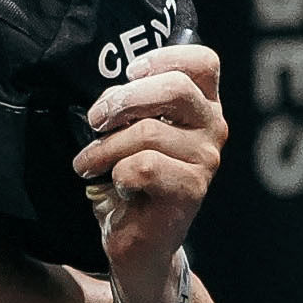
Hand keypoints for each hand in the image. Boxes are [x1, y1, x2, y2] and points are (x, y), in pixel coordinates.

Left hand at [75, 41, 222, 302]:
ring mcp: (206, 161)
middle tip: (95, 119)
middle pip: (175, 88)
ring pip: (148, 133)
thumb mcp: (131, 132)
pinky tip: (116, 187)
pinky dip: (117, 174)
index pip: (203, 62)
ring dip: (105, 148)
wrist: (138, 244)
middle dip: (123, 99)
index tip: (130, 73)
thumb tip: (109, 84)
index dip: (164, 58)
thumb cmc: (130, 180)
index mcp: (202, 107)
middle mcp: (213, 129)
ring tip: (89, 162)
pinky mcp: (192, 191)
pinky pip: (143, 167)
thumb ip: (132, 103)